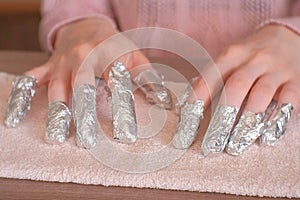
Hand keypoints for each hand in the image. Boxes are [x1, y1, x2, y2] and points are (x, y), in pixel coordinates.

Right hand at [5, 18, 171, 147]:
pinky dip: (20, 99)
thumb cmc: (115, 46)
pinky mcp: (47, 67)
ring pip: (56, 88)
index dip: (122, 110)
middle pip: (83, 88)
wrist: (88, 27)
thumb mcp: (135, 57)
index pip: (117, 84)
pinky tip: (14, 119)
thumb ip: (148, 78)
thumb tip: (166, 103)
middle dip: (84, 115)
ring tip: (56, 137)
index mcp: (109, 55)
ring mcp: (62, 63)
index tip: (126, 136)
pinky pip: (30, 82)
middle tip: (87, 142)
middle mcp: (83, 58)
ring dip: (56, 113)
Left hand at [173, 25, 298, 154]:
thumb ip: (211, 78)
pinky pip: (287, 102)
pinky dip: (275, 121)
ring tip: (234, 146)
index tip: (188, 126)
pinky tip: (265, 139)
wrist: (288, 36)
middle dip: (221, 118)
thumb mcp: (229, 58)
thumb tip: (184, 104)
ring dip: (246, 123)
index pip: (210, 78)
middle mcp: (254, 59)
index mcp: (232, 54)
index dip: (197, 102)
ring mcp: (276, 69)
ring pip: (260, 96)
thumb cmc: (250, 55)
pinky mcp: (295, 81)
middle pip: (235, 87)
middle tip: (211, 144)